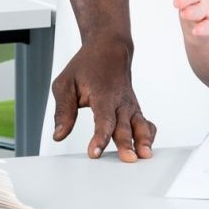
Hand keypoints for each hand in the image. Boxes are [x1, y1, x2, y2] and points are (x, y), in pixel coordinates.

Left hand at [50, 39, 155, 160]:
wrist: (109, 49)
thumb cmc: (85, 67)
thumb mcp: (65, 84)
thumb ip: (63, 111)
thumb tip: (58, 135)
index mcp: (102, 95)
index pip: (103, 120)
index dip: (99, 137)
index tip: (94, 153)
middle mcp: (120, 102)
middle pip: (124, 126)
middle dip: (126, 144)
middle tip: (127, 159)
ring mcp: (131, 106)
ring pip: (141, 126)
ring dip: (144, 141)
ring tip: (144, 156)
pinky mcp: (135, 110)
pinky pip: (147, 124)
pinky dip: (149, 136)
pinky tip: (146, 148)